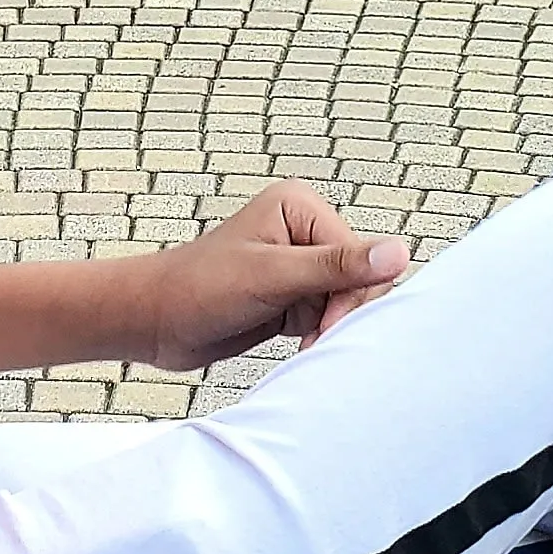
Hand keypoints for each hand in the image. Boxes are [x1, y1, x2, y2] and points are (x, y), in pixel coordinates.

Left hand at [142, 180, 410, 367]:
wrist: (153, 323)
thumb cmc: (198, 291)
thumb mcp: (271, 278)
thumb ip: (335, 267)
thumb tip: (399, 252)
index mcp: (300, 207)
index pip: (359, 256)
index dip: (350, 297)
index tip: (323, 328)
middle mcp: (303, 230)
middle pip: (359, 278)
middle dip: (341, 313)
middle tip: (313, 340)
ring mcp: (298, 264)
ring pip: (346, 301)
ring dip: (330, 328)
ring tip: (302, 345)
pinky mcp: (292, 295)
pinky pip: (328, 316)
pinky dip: (320, 335)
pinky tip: (301, 346)